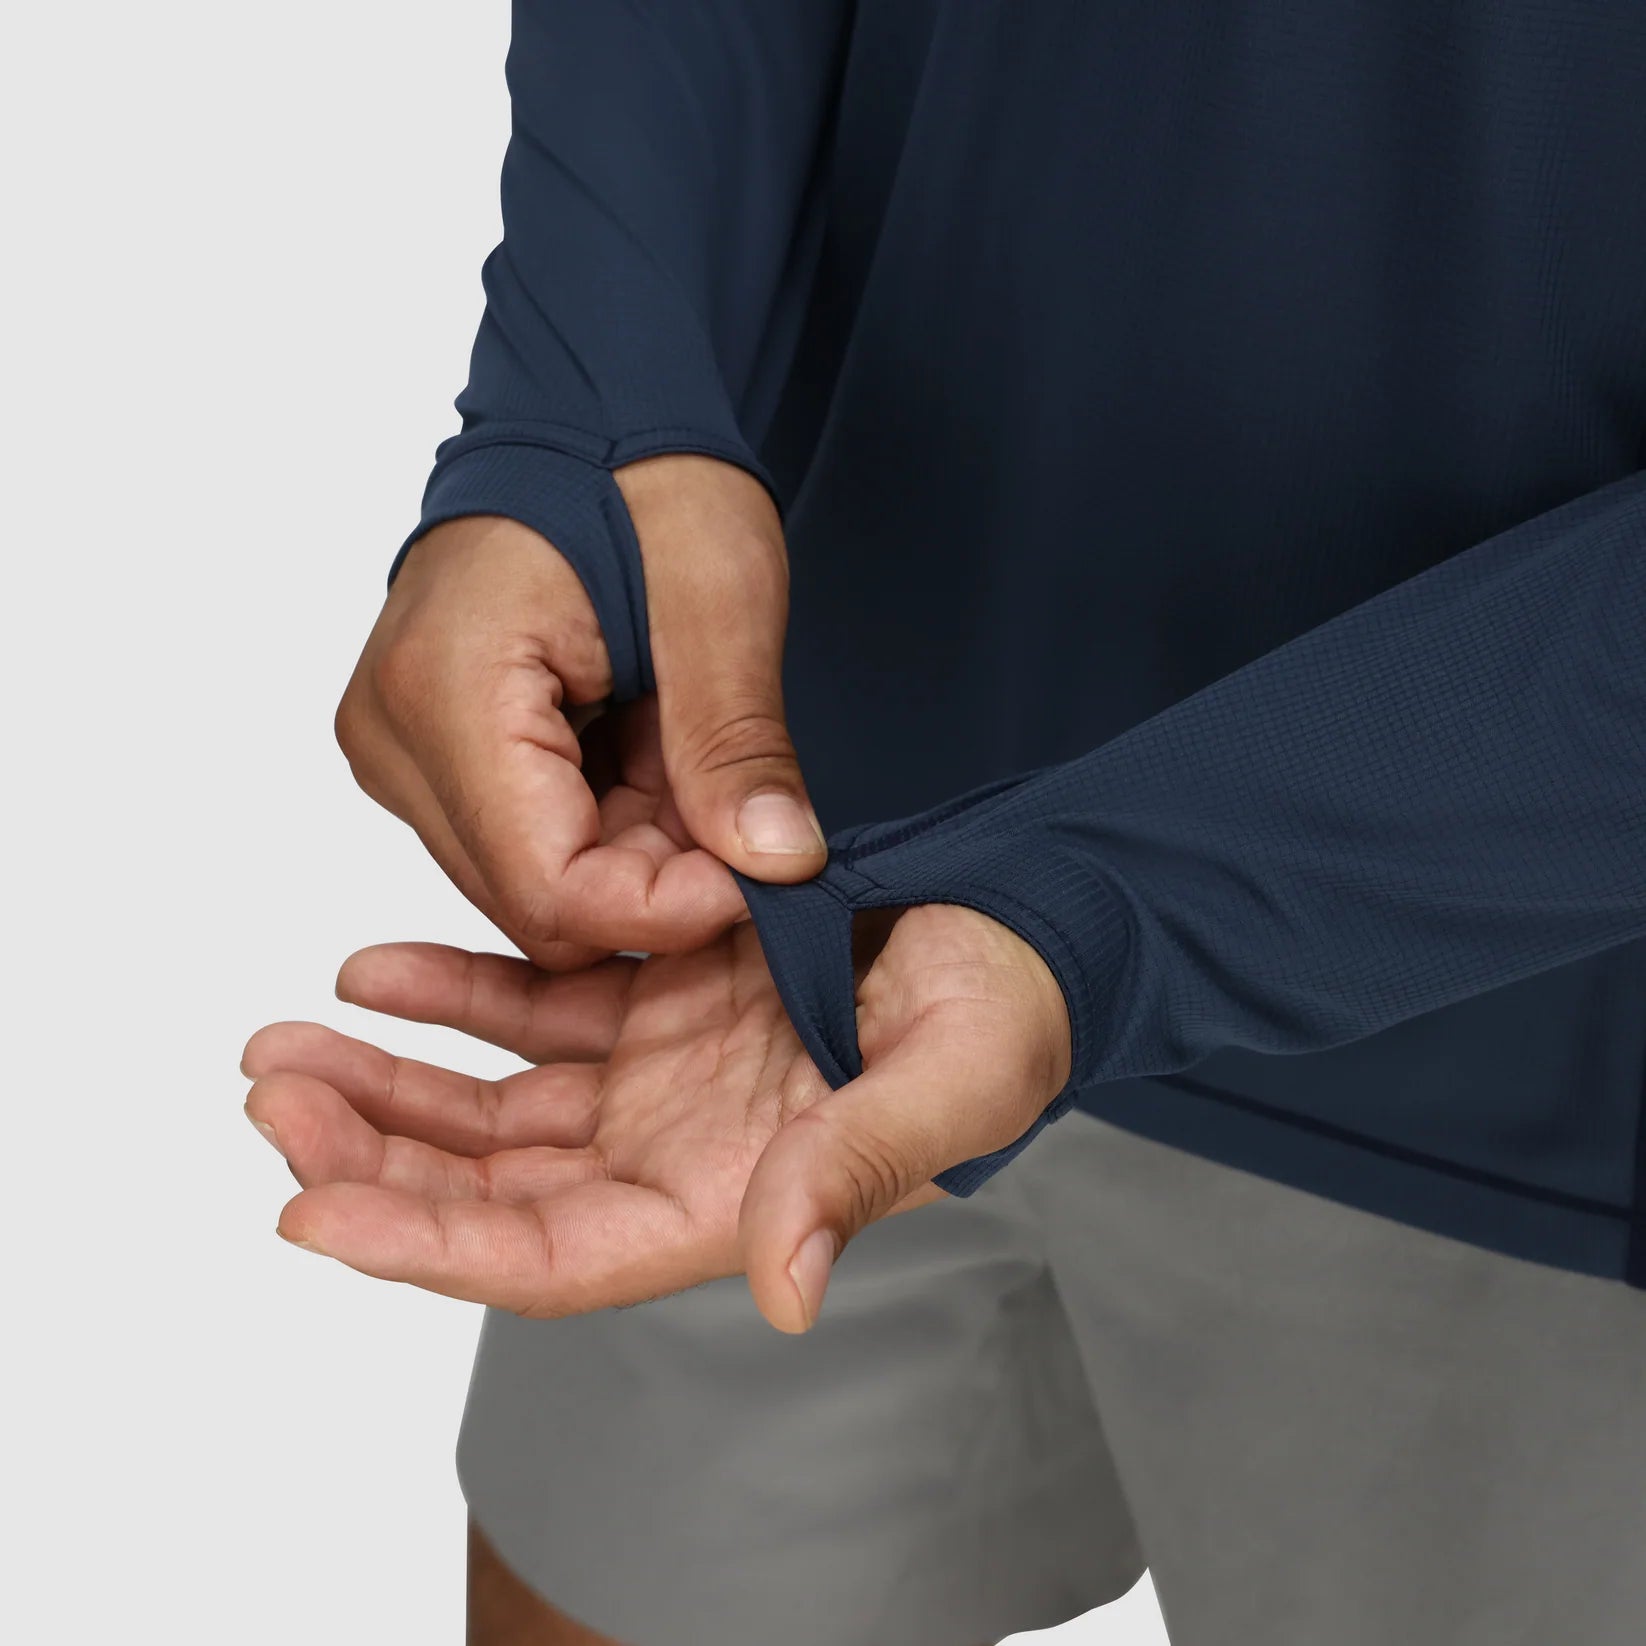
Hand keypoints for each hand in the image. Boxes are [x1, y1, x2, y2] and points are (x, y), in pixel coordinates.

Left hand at [241, 905, 1071, 1330]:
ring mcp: (659, 1076)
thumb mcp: (951, 1082)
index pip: (551, 1254)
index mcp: (734, 1200)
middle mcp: (676, 1153)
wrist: (1019, 920)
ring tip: (285, 1046)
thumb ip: (860, 1169)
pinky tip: (379, 968)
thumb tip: (785, 1288)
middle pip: (491, 1186)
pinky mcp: (658, 997)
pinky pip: (532, 1005)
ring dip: (387, 1079)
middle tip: (271, 1103)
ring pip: (491, 1101)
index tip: (307, 1213)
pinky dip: (453, 991)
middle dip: (372, 1158)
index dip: (428, 1246)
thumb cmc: (1005, 1010)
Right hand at [334, 454, 825, 968]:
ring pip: (537, 882)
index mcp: (444, 694)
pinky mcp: (429, 753)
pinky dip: (610, 821)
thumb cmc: (644, 476)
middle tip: (732, 790)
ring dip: (637, 844)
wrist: (590, 420)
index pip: (548, 891)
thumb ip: (735, 744)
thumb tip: (779, 866)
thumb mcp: (718, 600)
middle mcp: (393, 737)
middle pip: (537, 901)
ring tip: (682, 744)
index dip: (668, 908)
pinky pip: (528, 842)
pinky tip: (646, 748)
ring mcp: (402, 749)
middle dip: (659, 872)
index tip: (763, 869)